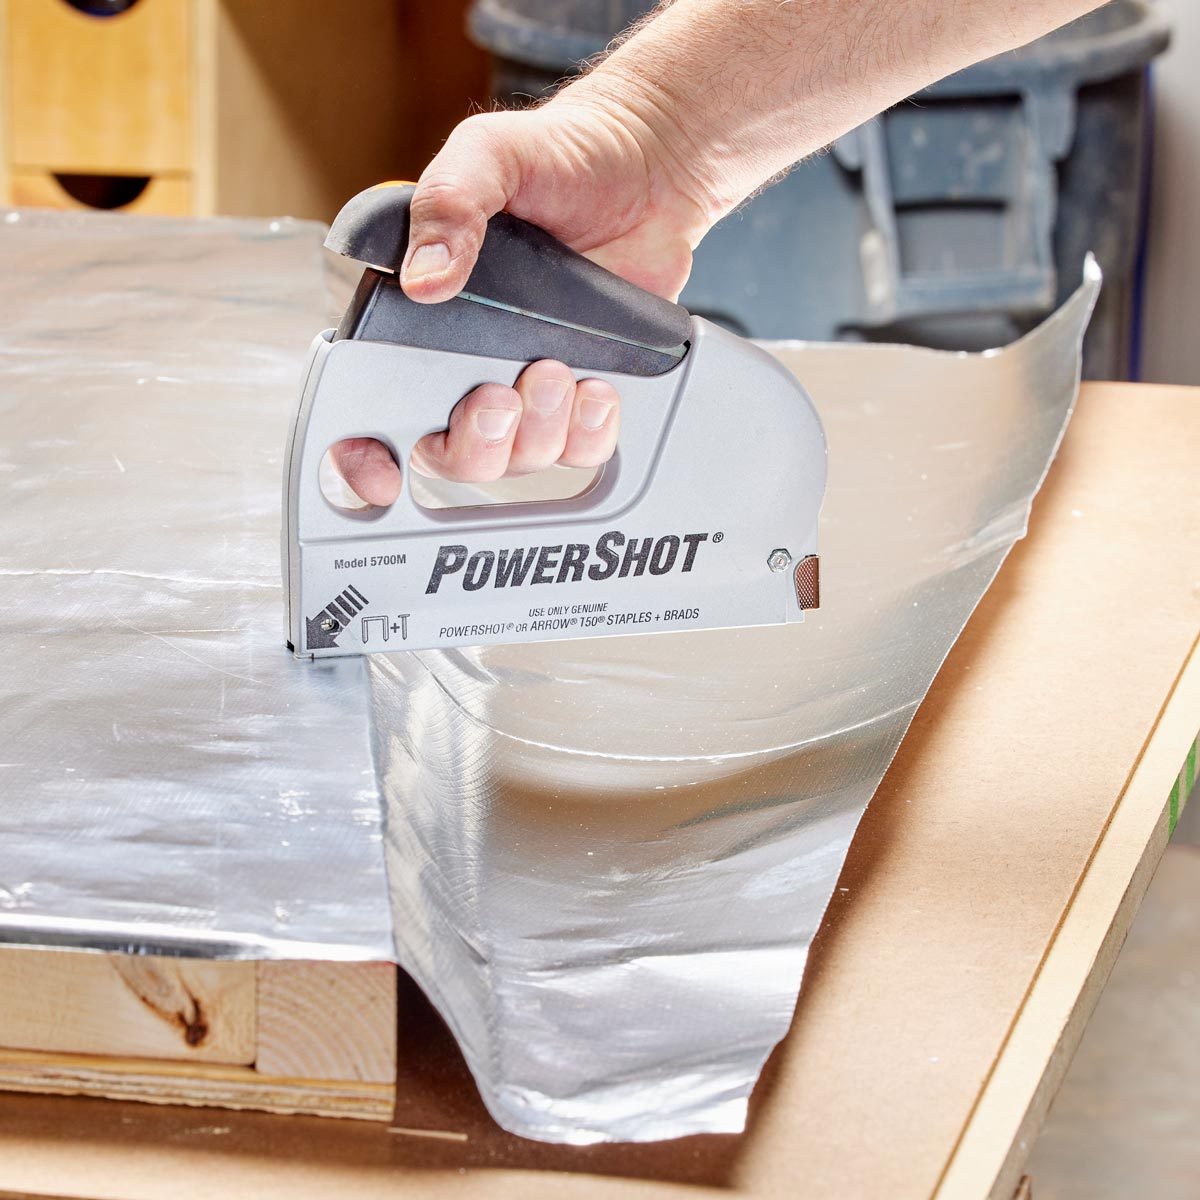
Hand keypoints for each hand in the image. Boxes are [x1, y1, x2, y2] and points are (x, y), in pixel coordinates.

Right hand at [330, 86, 712, 503]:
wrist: (647, 166)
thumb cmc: (561, 156)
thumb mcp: (489, 156)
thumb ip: (448, 205)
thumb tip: (423, 280)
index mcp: (421, 317)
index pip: (374, 406)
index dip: (364, 456)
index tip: (379, 474)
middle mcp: (468, 362)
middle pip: (451, 454)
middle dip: (476, 442)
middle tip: (501, 395)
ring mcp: (528, 384)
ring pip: (519, 459)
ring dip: (538, 431)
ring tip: (559, 371)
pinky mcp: (583, 393)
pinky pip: (581, 449)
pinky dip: (589, 432)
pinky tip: (597, 390)